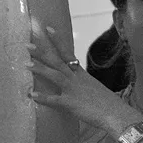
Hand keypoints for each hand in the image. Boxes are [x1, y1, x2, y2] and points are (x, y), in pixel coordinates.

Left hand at [29, 21, 135, 135]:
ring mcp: (73, 90)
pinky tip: (31, 95)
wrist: (117, 113)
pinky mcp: (71, 104)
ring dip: (40, 69)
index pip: (67, 53)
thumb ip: (82, 85)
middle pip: (57, 61)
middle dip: (42, 52)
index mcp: (81, 74)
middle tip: (27, 44)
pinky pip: (54, 100)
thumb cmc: (107, 104)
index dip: (57, 40)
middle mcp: (76, 78)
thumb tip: (74, 86)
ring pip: (54, 75)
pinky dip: (43, 97)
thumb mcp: (93, 89)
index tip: (47, 28)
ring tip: (26, 64)